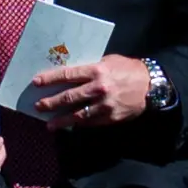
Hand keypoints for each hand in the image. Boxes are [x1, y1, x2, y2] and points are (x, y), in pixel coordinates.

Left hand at [29, 53, 149, 128]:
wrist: (151, 86)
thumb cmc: (128, 70)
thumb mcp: (108, 61)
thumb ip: (90, 68)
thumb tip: (70, 74)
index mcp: (97, 70)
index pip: (68, 75)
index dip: (50, 79)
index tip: (36, 83)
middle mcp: (98, 88)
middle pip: (69, 97)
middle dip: (51, 102)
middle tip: (38, 106)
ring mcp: (104, 105)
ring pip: (77, 115)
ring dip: (61, 120)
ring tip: (50, 125)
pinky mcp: (110, 118)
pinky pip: (90, 122)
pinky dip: (79, 124)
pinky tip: (70, 126)